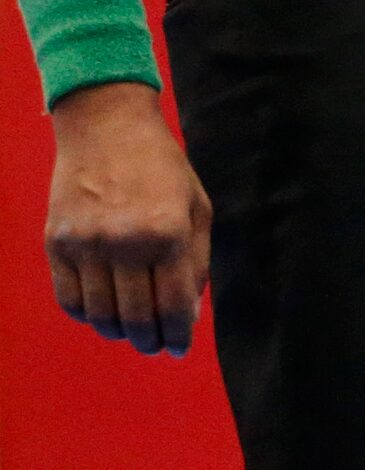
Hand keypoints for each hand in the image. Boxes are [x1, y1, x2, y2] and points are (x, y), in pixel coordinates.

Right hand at [46, 83, 212, 356]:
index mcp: (167, 232)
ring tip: (131, 331)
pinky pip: (69, 299)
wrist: (107, 128)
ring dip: (118, 332)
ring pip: (100, 314)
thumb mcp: (196, 206)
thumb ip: (196, 260)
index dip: (178, 334)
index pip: (173, 304)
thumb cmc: (161, 168)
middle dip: (149, 340)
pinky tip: (102, 312)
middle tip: (156, 345)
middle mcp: (125, 242)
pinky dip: (87, 315)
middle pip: (136, 317)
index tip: (180, 348)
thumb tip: (188, 312)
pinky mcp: (57, 244)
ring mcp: (86, 244)